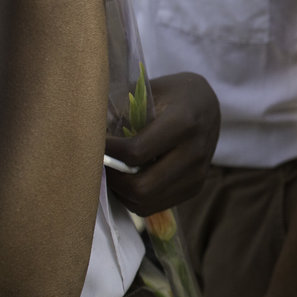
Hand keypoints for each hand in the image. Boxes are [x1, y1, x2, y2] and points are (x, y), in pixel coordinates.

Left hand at [105, 71, 221, 215]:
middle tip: (97, 165)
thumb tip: (88, 134)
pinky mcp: (195, 188)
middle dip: (113, 179)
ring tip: (110, 173)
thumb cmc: (171, 94)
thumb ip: (124, 111)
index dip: (108, 153)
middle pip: (141, 187)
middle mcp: (194, 152)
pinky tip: (126, 179)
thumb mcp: (150, 90)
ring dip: (121, 192)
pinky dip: (133, 198)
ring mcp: (197, 174)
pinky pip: (154, 206)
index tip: (93, 144)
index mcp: (183, 122)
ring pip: (146, 202)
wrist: (207, 105)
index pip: (135, 152)